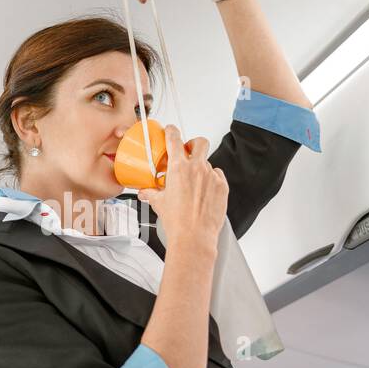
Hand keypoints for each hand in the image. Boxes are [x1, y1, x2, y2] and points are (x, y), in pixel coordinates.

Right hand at [137, 124, 227, 251]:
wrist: (194, 237)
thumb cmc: (177, 221)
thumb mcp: (159, 203)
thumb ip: (151, 193)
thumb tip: (145, 192)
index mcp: (179, 168)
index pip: (175, 138)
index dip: (172, 131)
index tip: (171, 130)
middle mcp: (197, 168)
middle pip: (200, 142)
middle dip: (194, 144)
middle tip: (189, 152)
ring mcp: (212, 177)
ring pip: (208, 164)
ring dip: (201, 170)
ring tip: (195, 185)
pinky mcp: (223, 187)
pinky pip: (218, 176)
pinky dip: (212, 181)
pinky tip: (205, 193)